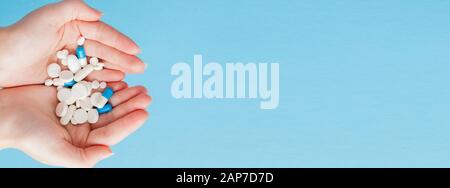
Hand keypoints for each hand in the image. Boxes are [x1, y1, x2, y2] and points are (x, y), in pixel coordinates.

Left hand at [0, 0, 144, 86]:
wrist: (0, 62)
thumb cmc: (22, 36)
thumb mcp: (48, 15)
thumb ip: (75, 9)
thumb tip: (101, 14)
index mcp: (72, 27)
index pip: (102, 33)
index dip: (120, 42)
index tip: (137, 50)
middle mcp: (74, 43)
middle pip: (104, 51)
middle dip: (124, 58)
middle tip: (141, 67)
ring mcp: (71, 62)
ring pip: (99, 66)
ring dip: (117, 70)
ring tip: (132, 76)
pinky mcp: (65, 78)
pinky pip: (88, 80)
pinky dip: (102, 82)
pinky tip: (115, 84)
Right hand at [0, 83, 150, 166]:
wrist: (3, 113)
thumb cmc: (28, 136)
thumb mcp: (57, 152)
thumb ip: (85, 157)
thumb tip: (111, 151)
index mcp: (83, 141)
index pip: (112, 133)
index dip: (129, 123)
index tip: (145, 113)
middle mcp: (84, 125)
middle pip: (113, 115)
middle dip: (131, 105)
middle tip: (146, 95)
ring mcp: (79, 107)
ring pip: (107, 100)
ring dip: (123, 93)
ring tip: (138, 87)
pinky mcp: (73, 92)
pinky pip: (95, 86)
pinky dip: (107, 82)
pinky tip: (120, 77)